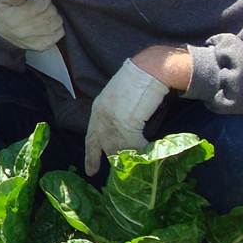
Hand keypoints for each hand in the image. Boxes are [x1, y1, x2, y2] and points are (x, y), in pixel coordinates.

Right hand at [0, 0, 64, 50]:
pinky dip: (57, 26)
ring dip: (53, 14)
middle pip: (50, 13)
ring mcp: (35, 40)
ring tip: (44, 10)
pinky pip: (59, 33)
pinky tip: (48, 21)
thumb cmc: (1, 11)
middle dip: (48, 3)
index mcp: (16, 18)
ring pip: (57, 22)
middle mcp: (26, 31)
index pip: (41, 4)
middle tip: (40, 0)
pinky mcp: (41, 45)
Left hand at [84, 58, 168, 175]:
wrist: (148, 70)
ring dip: (132, 157)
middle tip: (124, 172)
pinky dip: (144, 151)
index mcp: (98, 110)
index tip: (91, 172)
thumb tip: (126, 130)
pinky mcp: (126, 125)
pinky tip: (151, 152)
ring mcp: (112, 122)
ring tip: (142, 163)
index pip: (91, 139)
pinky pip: (135, 147)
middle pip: (106, 148)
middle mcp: (101, 118)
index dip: (91, 157)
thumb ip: (118, 114)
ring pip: (120, 150)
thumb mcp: (120, 98)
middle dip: (116, 159)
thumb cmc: (138, 79)